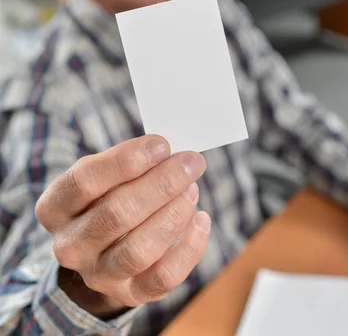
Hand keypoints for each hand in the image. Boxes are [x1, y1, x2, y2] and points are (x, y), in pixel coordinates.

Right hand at [35, 136, 209, 315]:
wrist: (101, 251)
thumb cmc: (106, 198)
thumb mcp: (103, 176)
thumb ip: (128, 161)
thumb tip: (167, 151)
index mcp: (55, 208)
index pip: (85, 181)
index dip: (125, 161)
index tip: (161, 145)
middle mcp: (70, 246)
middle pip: (117, 213)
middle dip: (161, 184)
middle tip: (191, 162)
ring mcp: (98, 275)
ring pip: (140, 249)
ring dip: (174, 213)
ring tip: (192, 189)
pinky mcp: (130, 293)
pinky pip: (164, 276)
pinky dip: (189, 246)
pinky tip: (201, 219)